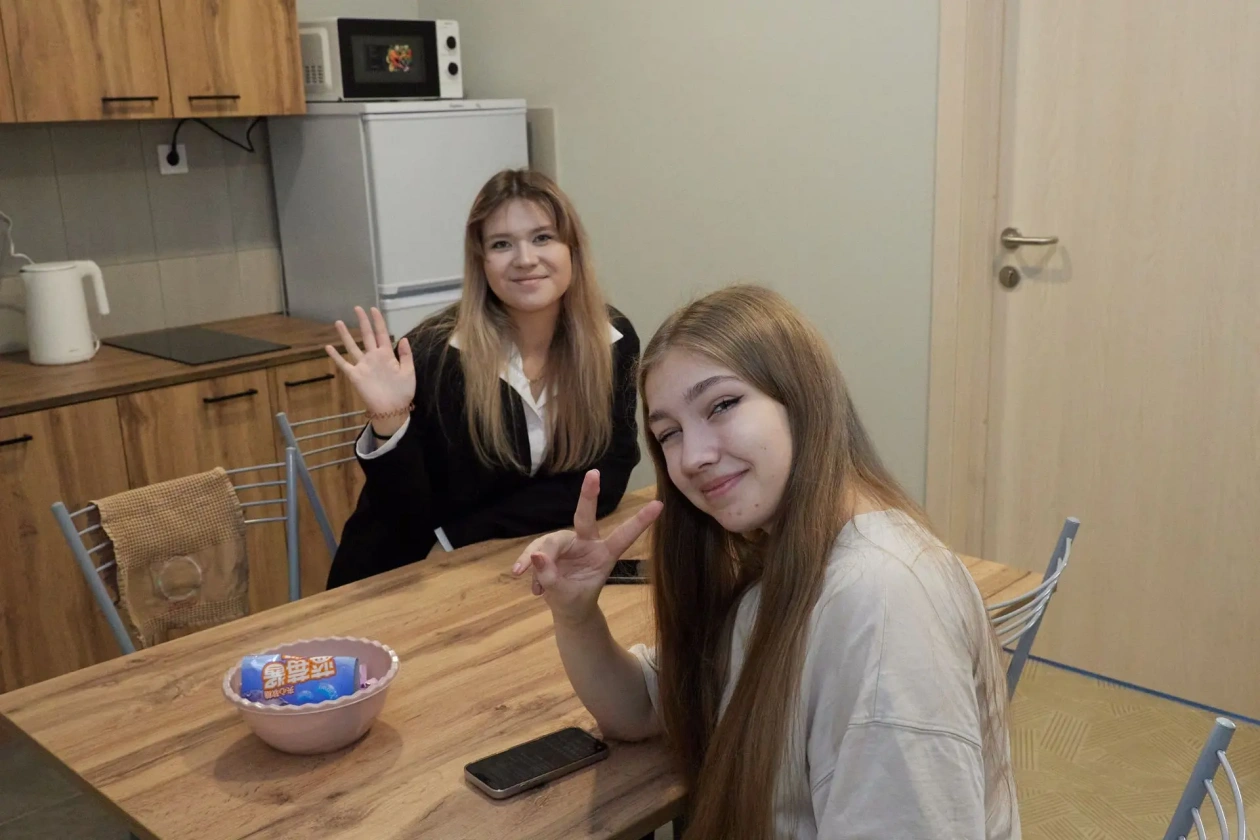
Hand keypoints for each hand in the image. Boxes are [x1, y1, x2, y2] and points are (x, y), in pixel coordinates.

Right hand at [325, 306, 414, 436]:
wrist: (392, 409)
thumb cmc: (402, 392)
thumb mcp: (409, 372)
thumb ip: (406, 355)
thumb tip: (403, 338)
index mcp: (387, 355)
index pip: (382, 334)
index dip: (378, 321)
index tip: (373, 309)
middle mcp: (373, 357)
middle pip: (366, 335)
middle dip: (363, 322)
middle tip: (357, 308)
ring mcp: (363, 366)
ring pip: (352, 346)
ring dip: (346, 335)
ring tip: (339, 322)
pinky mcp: (355, 376)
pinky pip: (343, 364)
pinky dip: (335, 356)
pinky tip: (328, 347)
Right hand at [511, 470, 662, 625]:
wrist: (568, 609)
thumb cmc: (575, 601)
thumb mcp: (566, 598)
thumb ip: (552, 579)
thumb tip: (536, 556)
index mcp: (604, 555)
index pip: (623, 537)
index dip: (640, 522)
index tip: (659, 505)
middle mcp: (588, 543)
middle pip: (585, 517)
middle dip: (589, 495)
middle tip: (594, 474)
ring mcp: (569, 543)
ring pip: (549, 541)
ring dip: (538, 561)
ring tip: (537, 587)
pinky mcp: (551, 547)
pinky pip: (535, 551)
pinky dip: (528, 566)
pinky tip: (532, 586)